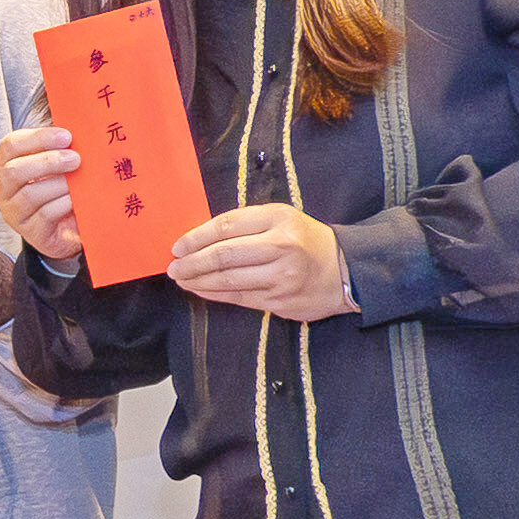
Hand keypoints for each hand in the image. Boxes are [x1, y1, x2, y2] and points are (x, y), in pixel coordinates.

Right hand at [0, 125, 86, 265]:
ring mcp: (13, 213)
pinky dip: (64, 203)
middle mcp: (1, 189)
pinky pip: (45, 214)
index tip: (66, 136)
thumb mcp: (53, 164)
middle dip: (48, 161)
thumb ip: (56, 146)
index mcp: (4, 165)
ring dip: (59, 184)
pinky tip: (76, 198)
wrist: (68, 227)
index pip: (10, 145)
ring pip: (30, 195)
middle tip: (75, 159)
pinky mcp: (30, 232)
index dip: (38, 138)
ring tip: (80, 180)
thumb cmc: (58, 188)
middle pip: (14, 171)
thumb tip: (75, 128)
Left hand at [172, 202, 350, 322]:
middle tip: (172, 266)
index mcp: (278, 218)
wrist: (345, 270)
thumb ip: (246, 224)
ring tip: (181, 279)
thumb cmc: (306, 241)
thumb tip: (200, 238)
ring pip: (228, 279)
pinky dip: (214, 294)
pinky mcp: (280, 300)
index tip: (177, 246)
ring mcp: (281, 276)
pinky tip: (200, 289)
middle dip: (192, 262)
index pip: (226, 225)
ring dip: (198, 280)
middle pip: (224, 255)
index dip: (196, 237)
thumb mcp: (281, 219)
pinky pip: (239, 297)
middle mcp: (281, 246)